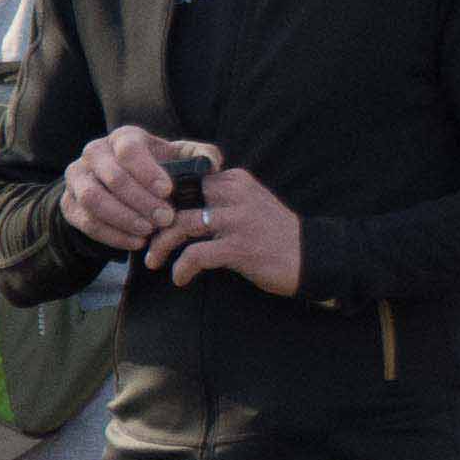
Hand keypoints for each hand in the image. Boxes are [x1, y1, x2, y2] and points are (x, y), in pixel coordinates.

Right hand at [57, 127, 194, 259]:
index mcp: (123, 137)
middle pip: (112, 177)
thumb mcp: (181, 159)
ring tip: (149, 233)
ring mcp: (77, 177)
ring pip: (93, 199)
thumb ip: (201, 156)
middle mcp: (95, 152)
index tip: (167, 191)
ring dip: (123, 219)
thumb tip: (213, 163)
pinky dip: (111, 235)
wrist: (125, 188)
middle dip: (140, 201)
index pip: (129, 149)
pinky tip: (136, 243)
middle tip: (165, 219)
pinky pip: (86, 221)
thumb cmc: (160, 169)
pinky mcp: (69, 203)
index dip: (147, 171)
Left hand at [161, 160, 306, 295]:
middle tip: (145, 240)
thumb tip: (177, 207)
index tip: (151, 220)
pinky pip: (195, 255)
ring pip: (181, 225)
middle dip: (154, 223)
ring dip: (160, 246)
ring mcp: (239, 221)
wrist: (313, 257)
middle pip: (177, 201)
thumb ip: (221, 199)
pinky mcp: (240, 247)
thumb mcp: (251, 205)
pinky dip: (181, 269)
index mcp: (237, 180)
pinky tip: (181, 279)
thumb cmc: (276, 235)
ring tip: (153, 261)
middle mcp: (237, 195)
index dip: (162, 201)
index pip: (186, 181)